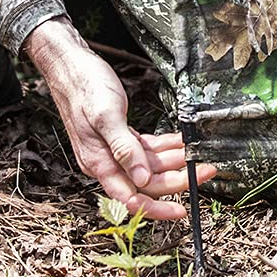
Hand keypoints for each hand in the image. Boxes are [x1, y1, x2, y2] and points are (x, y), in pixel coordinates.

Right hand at [23, 18, 214, 217]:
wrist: (70, 66)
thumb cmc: (85, 87)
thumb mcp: (106, 116)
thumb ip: (123, 149)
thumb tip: (142, 180)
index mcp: (98, 163)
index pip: (131, 198)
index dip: (157, 208)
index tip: (182, 210)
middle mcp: (106, 162)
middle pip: (146, 182)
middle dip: (177, 179)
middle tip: (206, 170)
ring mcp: (113, 149)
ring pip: (149, 165)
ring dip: (175, 161)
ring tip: (201, 155)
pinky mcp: (119, 135)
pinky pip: (145, 148)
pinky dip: (164, 146)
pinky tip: (181, 142)